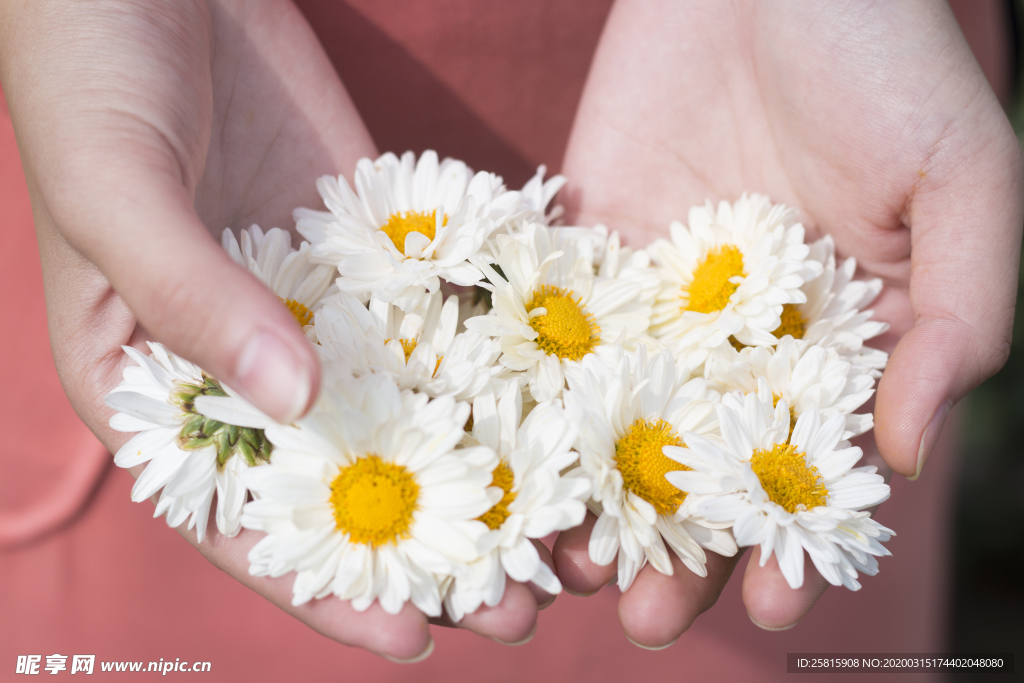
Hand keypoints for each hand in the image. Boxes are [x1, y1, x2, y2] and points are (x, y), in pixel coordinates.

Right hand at [0, 0, 539, 658]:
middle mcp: (242, 357)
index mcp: (151, 380)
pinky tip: (558, 412)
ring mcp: (315, 304)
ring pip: (404, 409)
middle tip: (520, 607)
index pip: (236, 515)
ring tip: (562, 534)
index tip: (408, 641)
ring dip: (479, 474)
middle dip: (426, 550)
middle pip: (341, 479)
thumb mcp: (116, 187)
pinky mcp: (372, 247)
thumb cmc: (88, 67)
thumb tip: (294, 408)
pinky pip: (437, 317)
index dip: (319, 590)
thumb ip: (194, 300)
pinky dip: (492, 367)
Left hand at [555, 0, 1023, 645]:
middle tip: (642, 621)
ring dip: (591, 503)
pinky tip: (505, 464)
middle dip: (678, 551)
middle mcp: (738, 340)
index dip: (793, 543)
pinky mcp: (582, 260)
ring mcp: (653, 306)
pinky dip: (523, 406)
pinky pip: (549, 343)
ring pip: (616, 427)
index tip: (770, 608)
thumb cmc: (886, 62)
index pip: (809, 468)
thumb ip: (955, 321)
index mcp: (836, 343)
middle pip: (702, 468)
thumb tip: (909, 455)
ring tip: (564, 568)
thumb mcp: (962, 185)